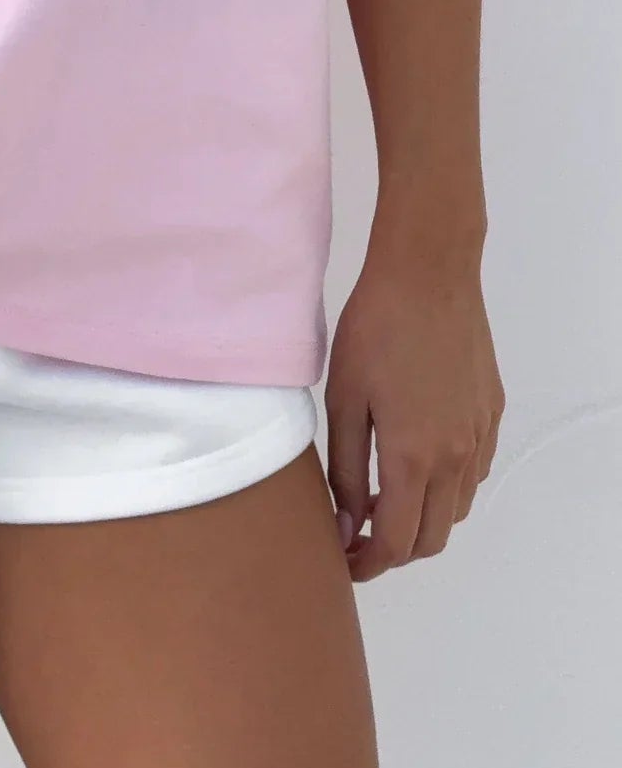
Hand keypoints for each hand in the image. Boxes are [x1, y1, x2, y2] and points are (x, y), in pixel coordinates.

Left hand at [325, 246, 503, 580]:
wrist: (429, 273)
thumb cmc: (375, 329)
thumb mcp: (344, 398)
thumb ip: (345, 468)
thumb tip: (347, 522)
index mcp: (414, 457)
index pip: (397, 542)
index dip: (368, 564)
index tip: (343, 561)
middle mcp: (457, 457)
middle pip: (432, 537)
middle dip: (394, 549)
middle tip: (357, 533)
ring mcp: (481, 435)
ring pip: (457, 508)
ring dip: (422, 518)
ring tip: (382, 496)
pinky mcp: (493, 412)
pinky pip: (473, 471)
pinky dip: (447, 486)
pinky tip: (417, 460)